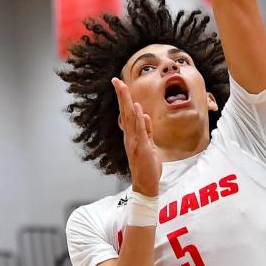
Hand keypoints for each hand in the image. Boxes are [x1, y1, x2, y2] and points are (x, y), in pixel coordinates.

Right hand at [112, 77, 161, 196]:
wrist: (146, 185)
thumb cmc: (148, 166)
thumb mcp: (149, 145)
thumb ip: (147, 130)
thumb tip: (144, 115)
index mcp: (131, 135)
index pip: (126, 113)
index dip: (123, 98)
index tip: (119, 84)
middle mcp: (130, 136)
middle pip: (125, 112)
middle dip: (121, 95)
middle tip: (116, 80)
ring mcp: (134, 141)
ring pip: (130, 118)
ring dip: (127, 102)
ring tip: (123, 87)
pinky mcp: (142, 148)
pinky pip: (140, 131)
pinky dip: (138, 119)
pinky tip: (137, 108)